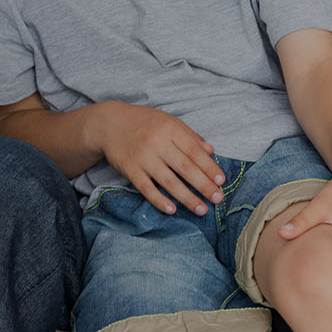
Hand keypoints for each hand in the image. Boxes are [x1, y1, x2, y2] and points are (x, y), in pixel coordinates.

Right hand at [94, 102, 223, 215]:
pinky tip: (171, 210)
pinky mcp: (129, 170)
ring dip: (186, 197)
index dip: (209, 167)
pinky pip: (145, 187)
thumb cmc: (145, 122)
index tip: (221, 181)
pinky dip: (158, 199)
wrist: (109, 123)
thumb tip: (211, 151)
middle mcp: (158, 144)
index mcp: (171, 130)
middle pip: (185, 168)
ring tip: (201, 209)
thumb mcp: (170, 121)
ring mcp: (143, 158)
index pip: (195, 151)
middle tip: (218, 198)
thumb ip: (190, 136)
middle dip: (203, 185)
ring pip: (168, 181)